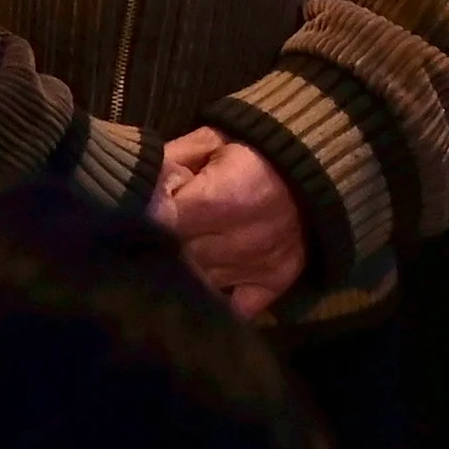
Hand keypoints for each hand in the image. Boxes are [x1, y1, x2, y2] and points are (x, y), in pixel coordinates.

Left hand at [148, 127, 309, 319]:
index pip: (163, 223)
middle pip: (179, 256)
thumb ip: (171, 161)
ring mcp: (256, 266)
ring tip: (179, 254)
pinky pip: (236, 308)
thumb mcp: (211, 140)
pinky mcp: (273, 283)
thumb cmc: (254, 148)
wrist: (316, 165)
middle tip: (156, 234)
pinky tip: (204, 289)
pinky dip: (218, 301)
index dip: (145, 220)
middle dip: (162, 246)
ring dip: (185, 271)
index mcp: (221, 199)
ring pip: (200, 282)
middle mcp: (239, 240)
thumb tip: (132, 182)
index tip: (135, 215)